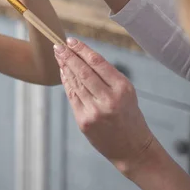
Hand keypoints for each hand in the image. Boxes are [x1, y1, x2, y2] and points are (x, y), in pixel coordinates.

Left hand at [54, 38, 156, 174]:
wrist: (132, 148)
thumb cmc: (129, 116)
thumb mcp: (127, 93)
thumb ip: (107, 77)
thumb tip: (82, 57)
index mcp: (122, 89)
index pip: (98, 63)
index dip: (82, 50)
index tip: (71, 40)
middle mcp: (108, 99)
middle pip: (83, 72)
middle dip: (68, 57)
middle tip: (57, 45)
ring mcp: (94, 111)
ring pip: (75, 84)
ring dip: (64, 68)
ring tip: (58, 56)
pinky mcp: (84, 121)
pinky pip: (72, 97)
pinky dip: (66, 83)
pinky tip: (63, 73)